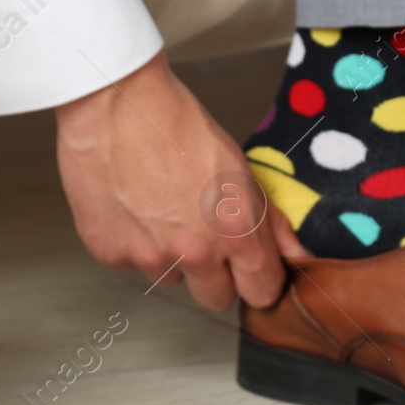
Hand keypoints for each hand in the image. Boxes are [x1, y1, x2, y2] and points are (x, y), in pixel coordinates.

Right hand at [54, 52, 304, 309]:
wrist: (115, 105)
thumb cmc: (176, 125)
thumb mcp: (238, 167)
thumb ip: (268, 220)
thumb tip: (293, 253)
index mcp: (235, 232)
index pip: (260, 292)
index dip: (258, 280)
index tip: (251, 270)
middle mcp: (193, 253)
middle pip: (215, 298)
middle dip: (214, 275)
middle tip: (201, 235)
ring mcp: (148, 257)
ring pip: (169, 278)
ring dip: (169, 256)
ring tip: (159, 209)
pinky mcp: (111, 254)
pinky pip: (131, 264)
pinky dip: (132, 243)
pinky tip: (131, 206)